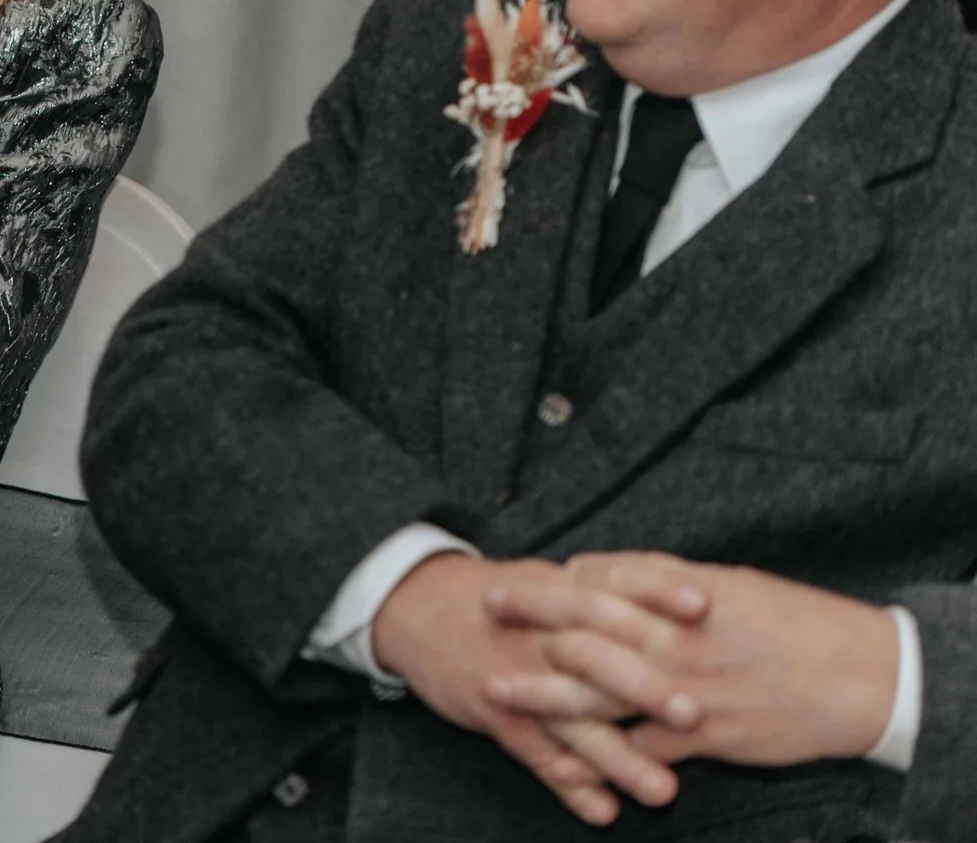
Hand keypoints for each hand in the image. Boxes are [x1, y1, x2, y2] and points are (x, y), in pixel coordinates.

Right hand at [371, 553, 678, 823]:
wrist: (417, 607)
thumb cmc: (502, 596)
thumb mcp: (550, 577)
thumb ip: (610, 587)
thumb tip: (693, 591)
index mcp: (558, 592)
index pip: (611, 582)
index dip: (656, 591)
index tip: (702, 605)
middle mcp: (539, 634)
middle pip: (594, 657)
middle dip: (643, 687)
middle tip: (694, 715)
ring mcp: (514, 675)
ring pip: (569, 720)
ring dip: (617, 757)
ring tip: (662, 791)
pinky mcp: (493, 711)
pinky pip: (533, 754)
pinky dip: (567, 785)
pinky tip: (601, 810)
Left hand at [487, 552, 898, 768]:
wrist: (860, 678)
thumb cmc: (798, 624)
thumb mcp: (731, 585)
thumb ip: (667, 583)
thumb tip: (614, 575)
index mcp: (680, 595)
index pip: (599, 580)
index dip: (551, 583)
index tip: (513, 581)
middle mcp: (674, 638)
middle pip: (583, 626)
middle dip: (528, 621)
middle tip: (482, 615)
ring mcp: (683, 689)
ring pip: (596, 692)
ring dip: (541, 695)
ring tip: (496, 695)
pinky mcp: (701, 737)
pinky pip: (636, 752)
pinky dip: (598, 761)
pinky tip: (562, 768)